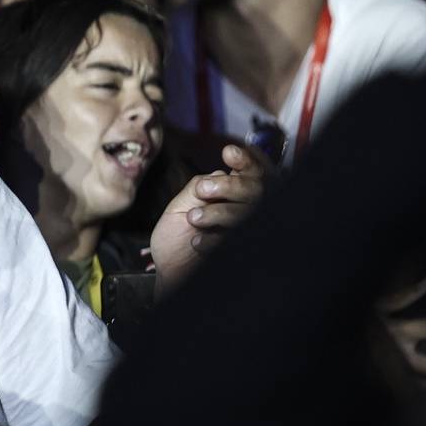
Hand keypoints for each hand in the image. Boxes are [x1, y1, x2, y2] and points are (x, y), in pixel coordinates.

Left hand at [150, 144, 268, 287]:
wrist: (168, 272)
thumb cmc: (176, 238)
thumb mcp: (181, 205)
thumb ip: (201, 186)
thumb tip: (221, 174)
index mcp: (231, 196)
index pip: (252, 174)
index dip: (247, 161)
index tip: (228, 152)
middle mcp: (245, 212)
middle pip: (257, 190)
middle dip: (230, 185)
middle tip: (202, 189)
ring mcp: (246, 233)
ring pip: (249, 213)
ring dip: (219, 213)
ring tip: (193, 218)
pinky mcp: (242, 254)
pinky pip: (238, 240)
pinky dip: (215, 240)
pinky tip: (197, 244)